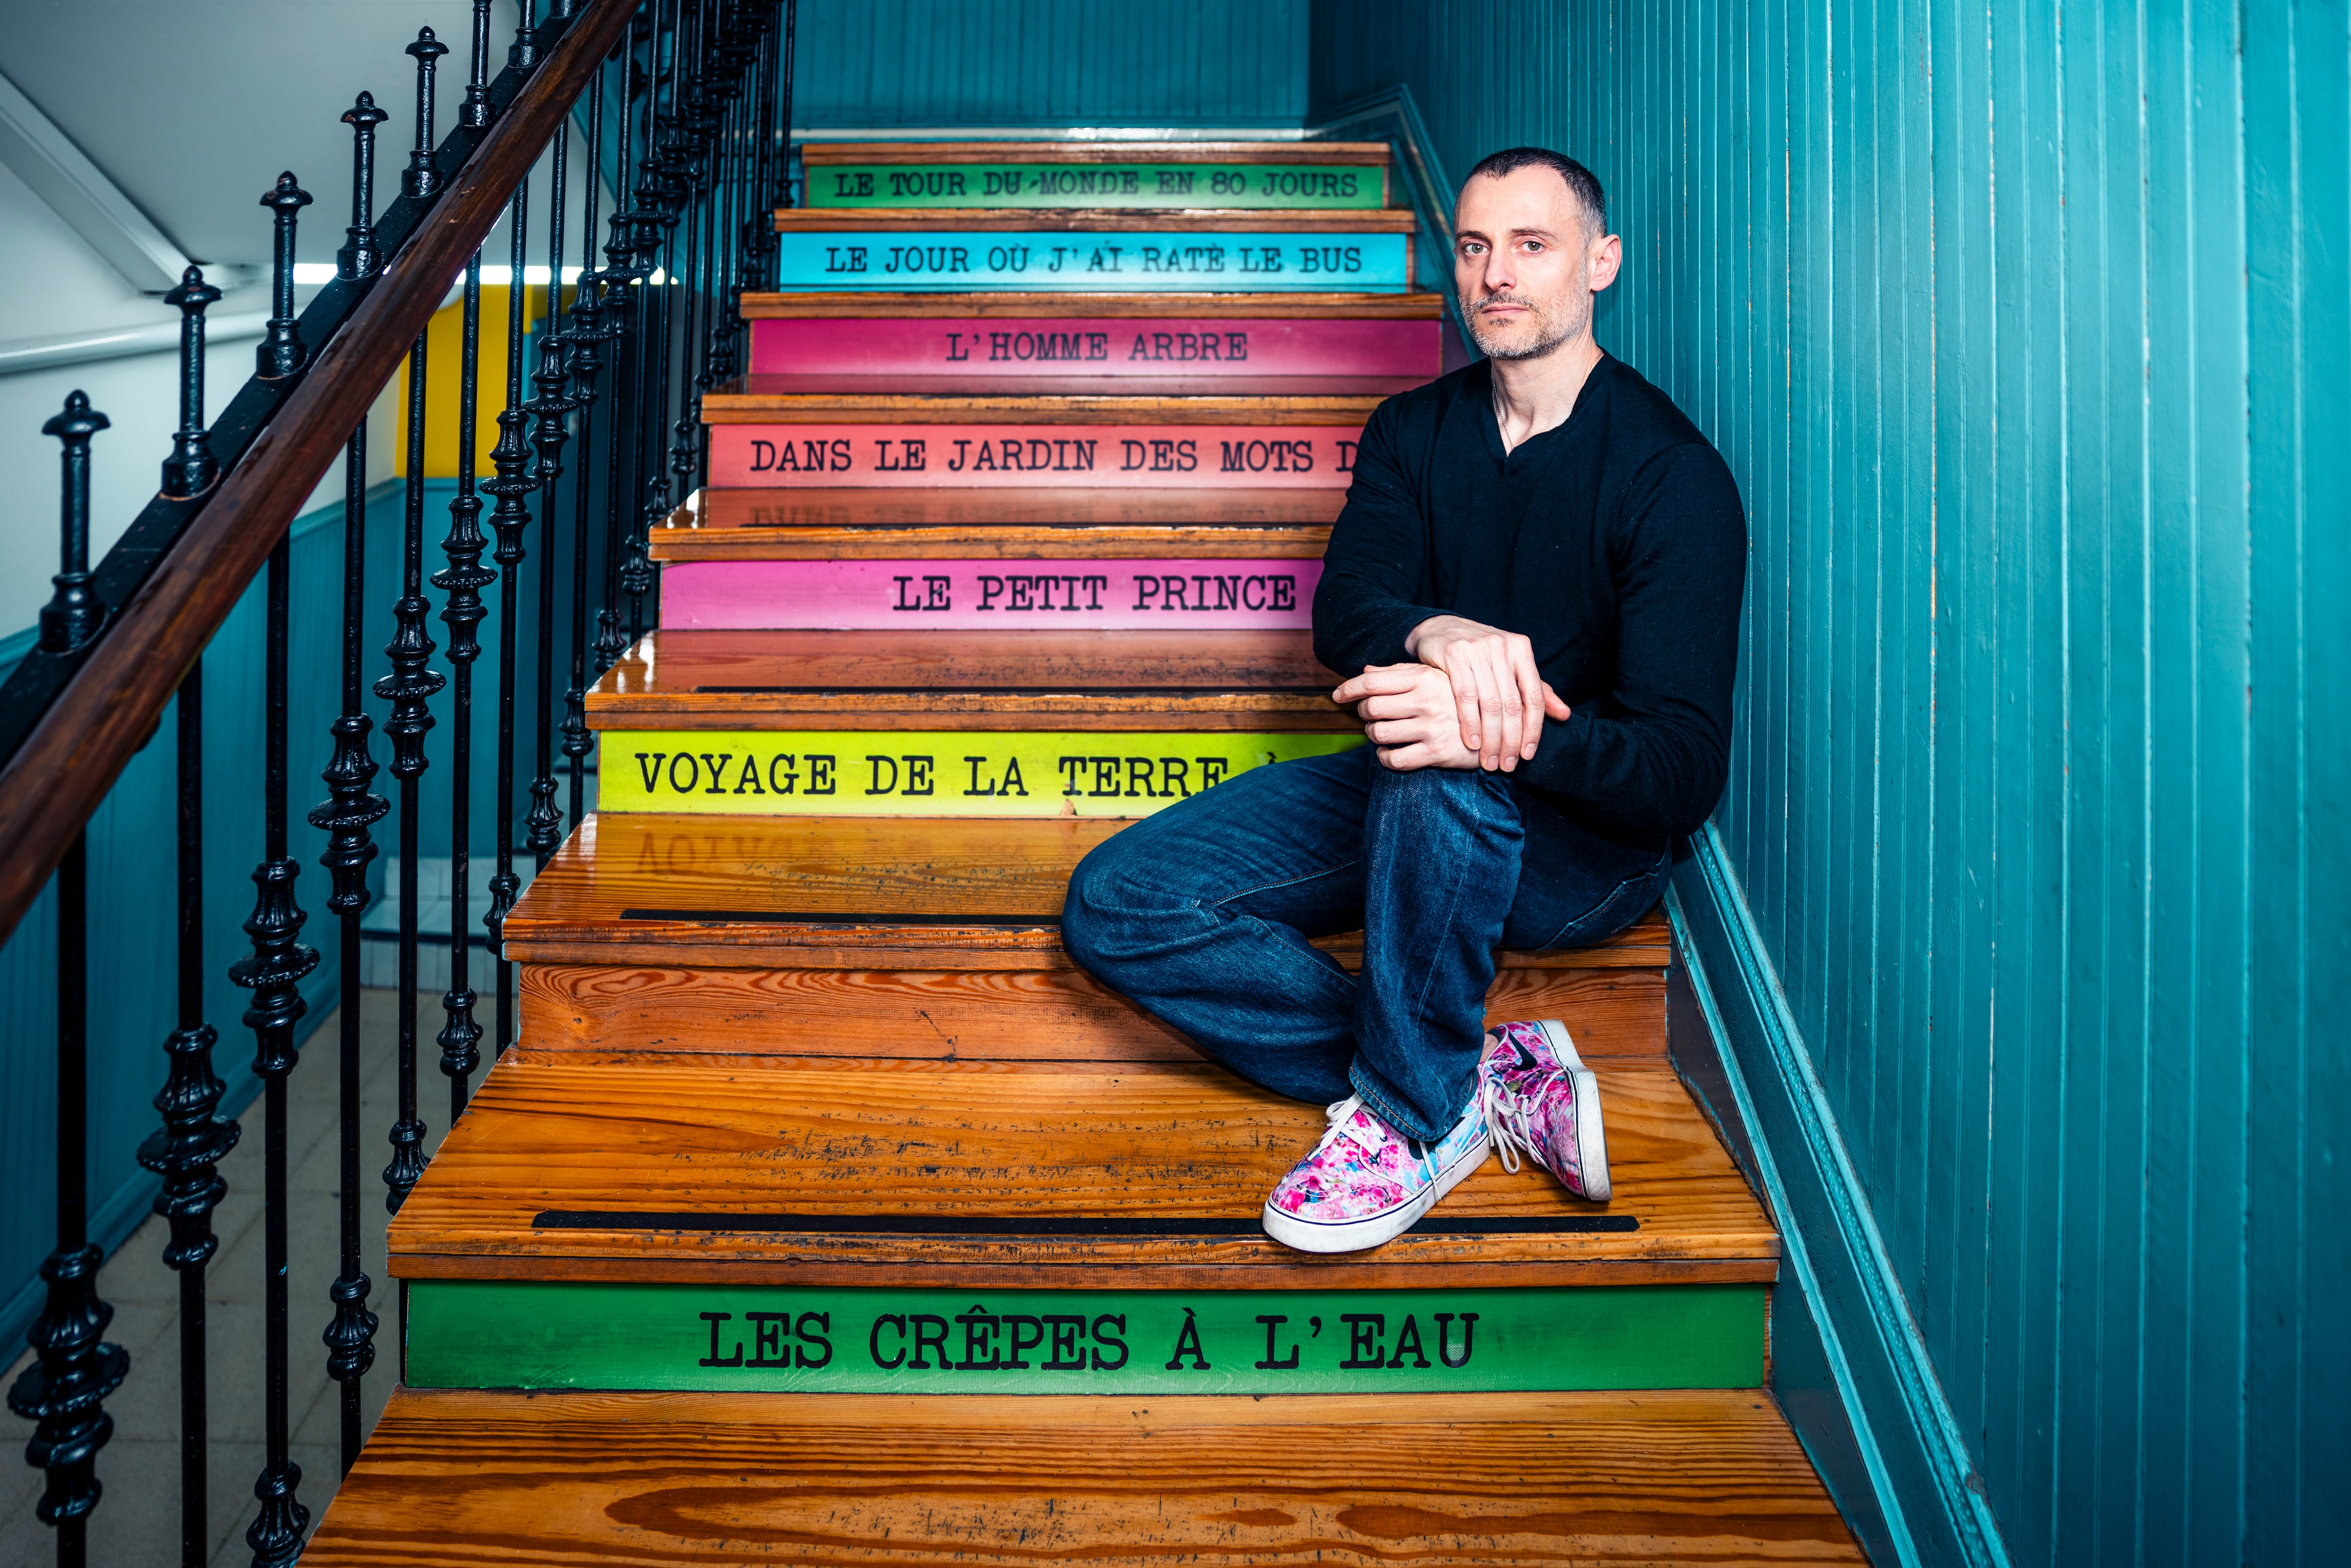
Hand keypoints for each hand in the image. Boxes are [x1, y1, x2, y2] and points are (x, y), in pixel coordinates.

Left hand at [1330, 663, 1480, 771]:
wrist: (1498, 727)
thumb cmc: (1458, 699)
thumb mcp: (1434, 677)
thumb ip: (1399, 673)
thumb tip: (1364, 672)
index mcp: (1425, 677)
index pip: (1372, 682)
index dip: (1348, 689)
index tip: (1337, 695)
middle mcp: (1427, 701)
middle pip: (1371, 708)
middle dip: (1363, 712)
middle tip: (1369, 714)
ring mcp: (1431, 728)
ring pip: (1378, 733)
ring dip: (1372, 734)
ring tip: (1381, 731)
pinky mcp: (1436, 754)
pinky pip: (1393, 759)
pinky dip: (1384, 757)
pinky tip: (1389, 751)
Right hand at [1402, 615, 1571, 769]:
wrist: (1440, 628)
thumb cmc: (1480, 654)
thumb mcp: (1511, 666)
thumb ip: (1537, 690)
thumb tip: (1565, 715)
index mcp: (1521, 649)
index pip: (1534, 696)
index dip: (1533, 729)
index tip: (1526, 755)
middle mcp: (1502, 646)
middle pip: (1512, 704)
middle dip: (1510, 740)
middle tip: (1505, 765)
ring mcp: (1477, 649)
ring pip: (1490, 703)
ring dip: (1491, 738)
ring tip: (1489, 761)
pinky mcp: (1453, 654)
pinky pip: (1465, 696)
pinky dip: (1470, 723)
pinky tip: (1472, 742)